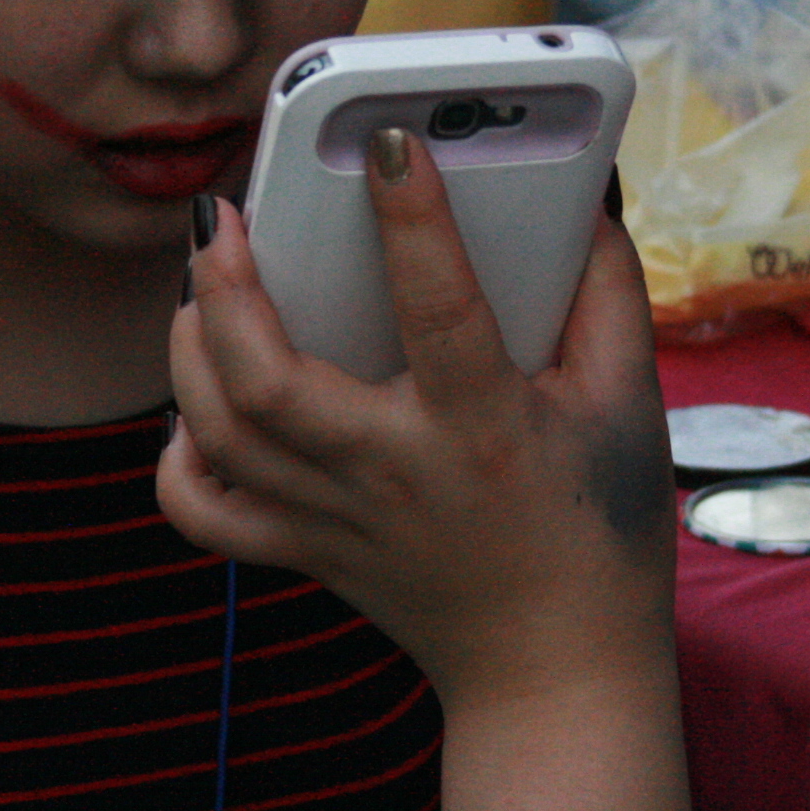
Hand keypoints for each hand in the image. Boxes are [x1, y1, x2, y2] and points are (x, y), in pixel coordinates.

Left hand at [160, 132, 677, 718]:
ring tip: (201, 280)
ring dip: (190, 349)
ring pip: (223, 434)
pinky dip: (179, 454)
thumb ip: (606, 293)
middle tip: (222, 217)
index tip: (388, 141)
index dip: (414, 218)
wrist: (559, 669)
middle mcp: (395, 474)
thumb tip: (580, 198)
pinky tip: (194, 397)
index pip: (441, 309)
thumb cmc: (600, 528)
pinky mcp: (306, 551)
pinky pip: (206, 512)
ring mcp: (337, 519)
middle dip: (228, 290)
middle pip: (271, 385)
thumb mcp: (630, 404)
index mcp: (485, 429)